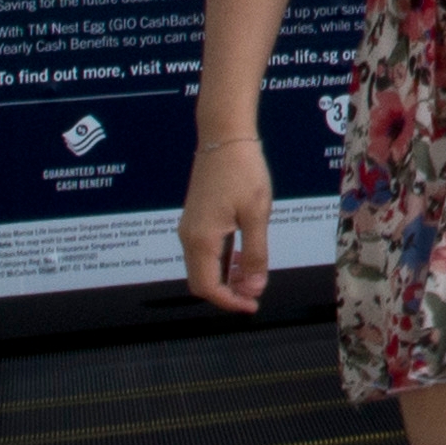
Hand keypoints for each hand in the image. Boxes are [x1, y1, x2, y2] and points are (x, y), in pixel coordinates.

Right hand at [180, 135, 273, 316]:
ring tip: (253, 277)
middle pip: (201, 283)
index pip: (208, 288)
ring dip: (225, 279)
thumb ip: (255, 254)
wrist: (224, 137)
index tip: (254, 306)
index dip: (230, 303)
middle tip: (255, 294)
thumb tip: (254, 287)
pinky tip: (243, 257)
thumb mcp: (256, 215)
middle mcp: (189, 238)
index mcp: (201, 240)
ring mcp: (190, 229)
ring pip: (203, 268)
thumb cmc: (243, 172)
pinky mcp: (196, 220)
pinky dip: (222, 263)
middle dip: (227, 293)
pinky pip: (204, 253)